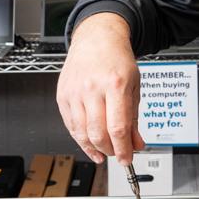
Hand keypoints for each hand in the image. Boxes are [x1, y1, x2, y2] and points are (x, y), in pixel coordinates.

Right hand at [56, 13, 145, 163]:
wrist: (96, 39)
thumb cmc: (116, 59)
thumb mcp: (134, 85)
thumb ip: (134, 118)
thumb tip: (136, 144)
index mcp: (115, 84)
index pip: (118, 127)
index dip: (123, 149)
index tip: (128, 159)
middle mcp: (92, 88)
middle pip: (98, 133)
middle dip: (110, 150)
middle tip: (117, 153)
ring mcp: (74, 93)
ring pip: (81, 133)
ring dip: (94, 148)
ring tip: (104, 151)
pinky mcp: (62, 96)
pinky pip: (70, 125)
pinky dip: (80, 139)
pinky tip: (89, 143)